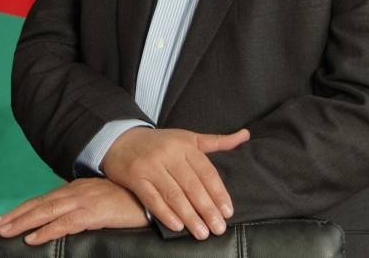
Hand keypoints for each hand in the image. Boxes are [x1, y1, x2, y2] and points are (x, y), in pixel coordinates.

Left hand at [0, 178, 148, 245]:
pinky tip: (33, 239)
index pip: (44, 198)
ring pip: (47, 211)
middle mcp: (77, 191)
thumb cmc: (127, 199)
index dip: (24, 208)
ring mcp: (85, 200)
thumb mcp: (100, 198)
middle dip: (16, 215)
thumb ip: (82, 203)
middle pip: (41, 203)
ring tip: (6, 232)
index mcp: (78, 187)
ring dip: (24, 222)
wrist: (151, 196)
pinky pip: (65, 223)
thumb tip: (65, 213)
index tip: (5, 218)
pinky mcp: (94, 212)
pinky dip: (47, 230)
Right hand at [101, 126, 249, 239]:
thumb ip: (217, 141)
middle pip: (192, 185)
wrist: (122, 139)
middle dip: (207, 209)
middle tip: (219, 228)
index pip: (206, 172)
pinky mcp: (136, 177)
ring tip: (202, 233)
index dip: (218, 192)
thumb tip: (245, 135)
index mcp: (185, 145)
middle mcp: (169, 154)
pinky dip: (165, 213)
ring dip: (190, 216)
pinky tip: (177, 226)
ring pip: (174, 194)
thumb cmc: (162, 142)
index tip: (228, 211)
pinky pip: (152, 198)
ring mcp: (152, 165)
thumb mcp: (189, 137)